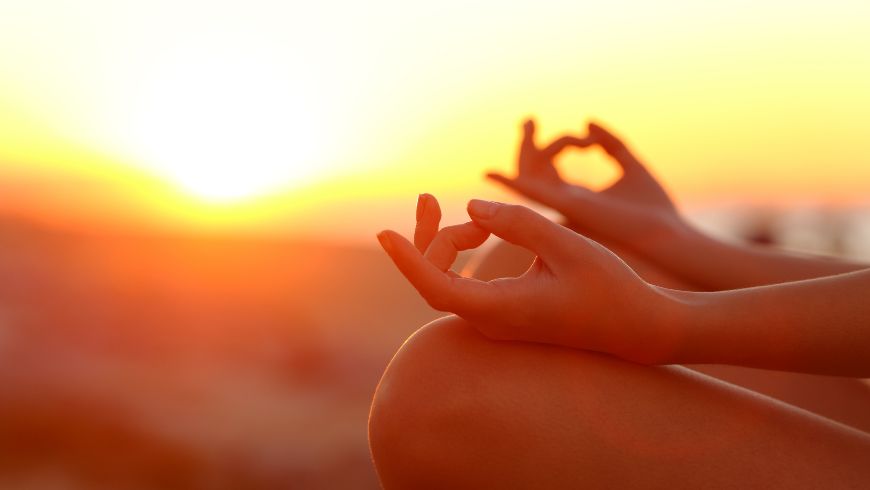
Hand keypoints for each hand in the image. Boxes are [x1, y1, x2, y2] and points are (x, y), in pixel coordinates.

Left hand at [377, 194, 676, 363]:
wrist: (637, 326)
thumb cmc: (609, 288)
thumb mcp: (566, 246)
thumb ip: (518, 223)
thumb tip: (473, 206)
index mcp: (500, 310)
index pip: (434, 286)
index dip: (407, 258)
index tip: (383, 233)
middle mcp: (489, 321)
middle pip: (434, 277)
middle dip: (431, 235)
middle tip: (427, 197)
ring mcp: (494, 320)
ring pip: (447, 279)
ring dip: (453, 241)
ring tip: (483, 219)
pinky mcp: (502, 313)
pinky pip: (463, 283)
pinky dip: (463, 254)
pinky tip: (479, 231)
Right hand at [487, 120, 688, 252]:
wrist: (668, 233)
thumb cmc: (654, 208)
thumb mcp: (630, 164)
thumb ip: (610, 143)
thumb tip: (587, 121)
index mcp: (577, 197)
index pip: (549, 171)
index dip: (555, 145)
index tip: (585, 137)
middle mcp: (564, 204)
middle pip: (532, 173)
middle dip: (528, 145)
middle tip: (530, 120)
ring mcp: (564, 207)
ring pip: (530, 177)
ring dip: (529, 148)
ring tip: (531, 123)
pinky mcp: (569, 208)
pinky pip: (532, 194)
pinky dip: (511, 184)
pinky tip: (492, 174)